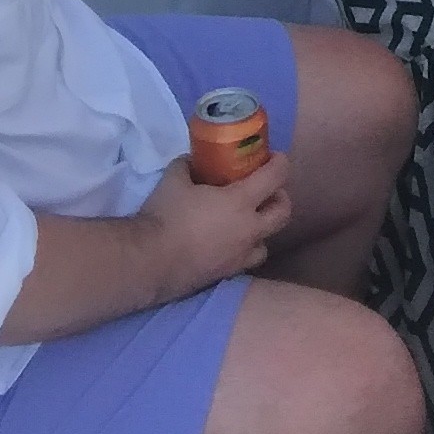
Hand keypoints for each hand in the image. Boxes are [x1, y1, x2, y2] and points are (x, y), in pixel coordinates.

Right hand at [135, 149, 293, 296]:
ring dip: (263, 229)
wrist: (150, 262)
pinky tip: (228, 244)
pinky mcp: (227, 274)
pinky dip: (244, 251)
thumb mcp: (174, 179)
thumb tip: (191, 161)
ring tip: (247, 222)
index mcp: (240, 202)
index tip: (274, 158)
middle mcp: (248, 230)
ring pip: (267, 242)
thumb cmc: (166, 216)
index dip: (280, 164)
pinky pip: (246, 261)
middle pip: (283, 213)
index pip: (276, 178)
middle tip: (266, 190)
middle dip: (280, 198)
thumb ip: (187, 166)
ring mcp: (240, 256)